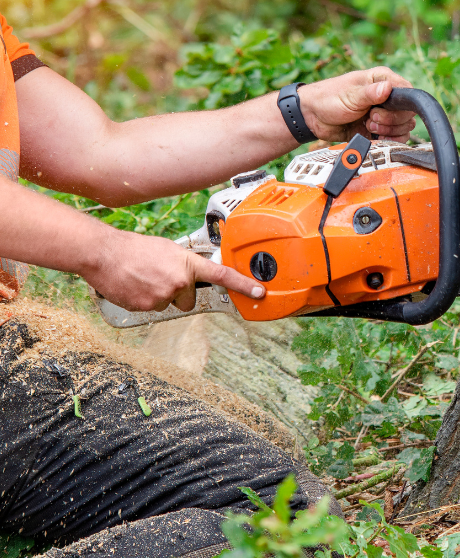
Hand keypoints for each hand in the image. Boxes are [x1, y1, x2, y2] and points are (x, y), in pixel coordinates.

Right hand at [84, 230, 264, 311]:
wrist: (103, 253)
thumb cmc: (133, 248)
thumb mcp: (166, 249)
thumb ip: (184, 262)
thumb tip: (192, 273)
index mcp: (187, 264)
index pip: (221, 275)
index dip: (242, 285)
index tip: (258, 292)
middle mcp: (180, 281)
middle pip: (189, 298)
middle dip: (178, 292)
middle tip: (159, 276)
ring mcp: (164, 296)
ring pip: (170, 304)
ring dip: (160, 295)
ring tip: (143, 278)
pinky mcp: (148, 307)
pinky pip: (154, 308)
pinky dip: (146, 300)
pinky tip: (134, 285)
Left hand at [301, 67, 415, 142]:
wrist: (314, 118)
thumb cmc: (328, 98)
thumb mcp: (350, 95)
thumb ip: (370, 93)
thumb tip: (388, 88)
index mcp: (382, 80)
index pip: (408, 93)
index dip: (400, 106)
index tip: (380, 109)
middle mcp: (387, 96)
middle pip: (408, 114)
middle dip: (391, 121)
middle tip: (370, 118)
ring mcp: (385, 114)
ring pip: (404, 127)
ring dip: (388, 131)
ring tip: (368, 125)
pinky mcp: (380, 129)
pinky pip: (396, 138)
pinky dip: (388, 141)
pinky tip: (374, 136)